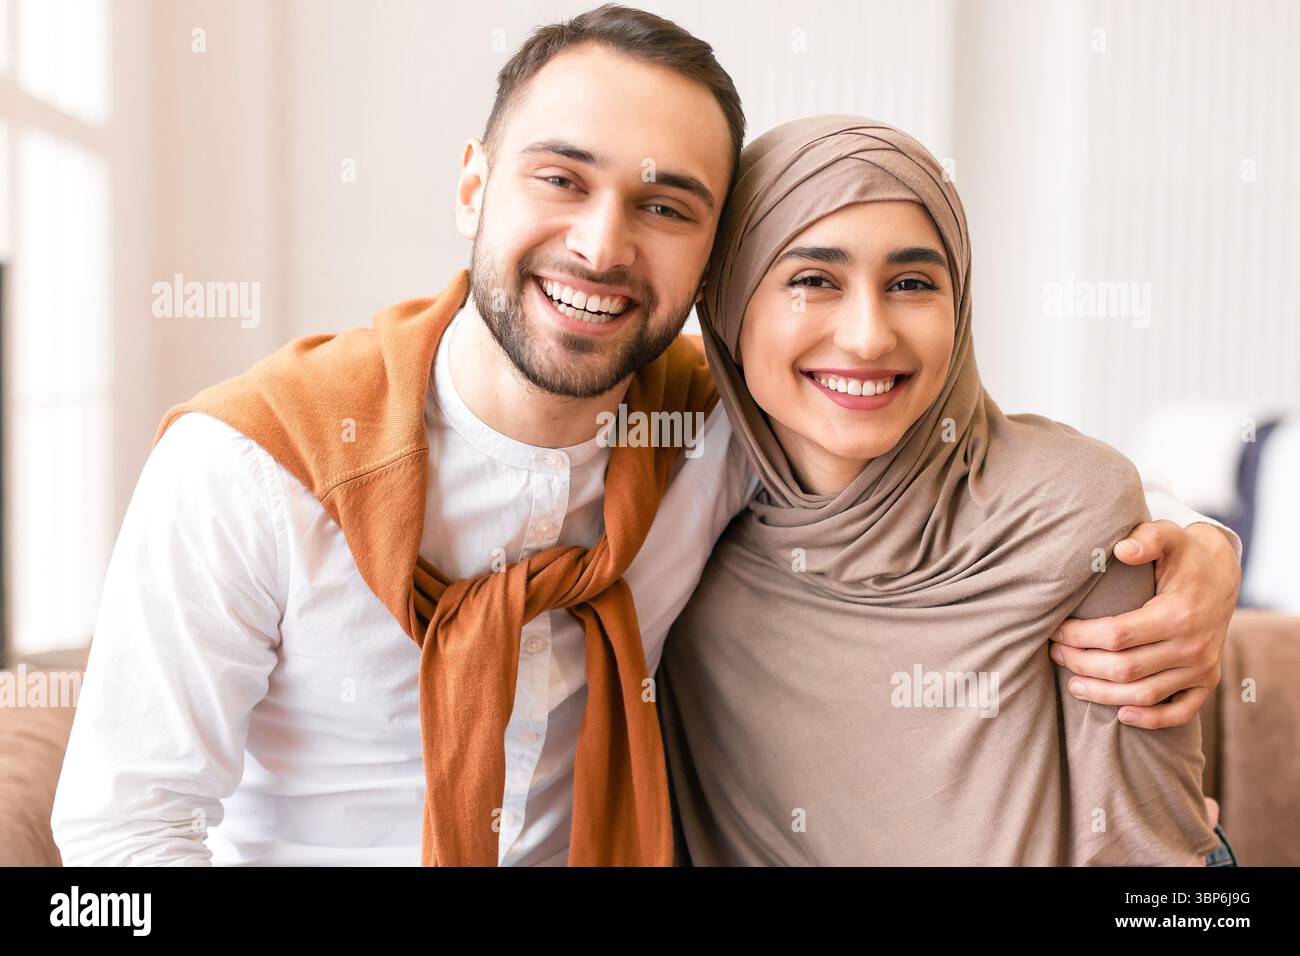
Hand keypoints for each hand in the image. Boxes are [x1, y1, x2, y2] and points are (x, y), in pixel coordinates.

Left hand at [1049, 520, 1239, 728]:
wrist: (1222, 573)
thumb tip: (1121, 550)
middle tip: (1055, 654)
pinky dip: (1151, 719)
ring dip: (1103, 694)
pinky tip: (1120, 714)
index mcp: (1177, 614)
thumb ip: (1146, 539)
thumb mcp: (1168, 536)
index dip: (1078, 636)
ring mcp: (1202, 667)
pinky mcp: (1207, 681)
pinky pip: (1180, 711)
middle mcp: (1192, 646)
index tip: (1054, 630)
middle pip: (1124, 669)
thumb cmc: (1183, 553)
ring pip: (1144, 694)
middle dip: (1081, 664)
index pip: (1115, 635)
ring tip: (1072, 683)